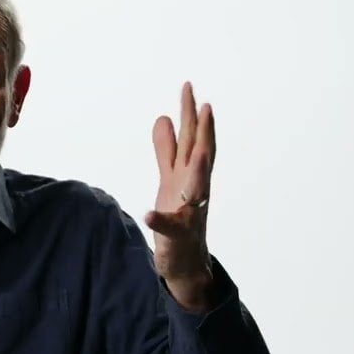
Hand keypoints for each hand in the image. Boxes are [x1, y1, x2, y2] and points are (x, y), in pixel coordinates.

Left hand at [144, 82, 215, 311]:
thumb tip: (164, 118)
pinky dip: (159, 220)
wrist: (186, 261)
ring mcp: (188, 212)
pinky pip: (168, 226)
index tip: (193, 93)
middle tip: (204, 104)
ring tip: (199, 151)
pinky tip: (149, 213)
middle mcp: (194, 190)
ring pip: (196, 189)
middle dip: (201, 132)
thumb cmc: (178, 216)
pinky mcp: (176, 235)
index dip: (195, 119)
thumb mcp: (169, 178)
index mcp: (190, 175)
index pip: (195, 142)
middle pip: (200, 156)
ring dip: (198, 171)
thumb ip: (166, 150)